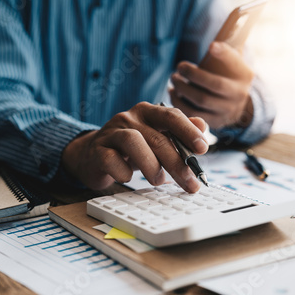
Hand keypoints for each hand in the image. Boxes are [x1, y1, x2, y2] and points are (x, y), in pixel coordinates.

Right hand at [61, 102, 207, 191]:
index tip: (203, 148)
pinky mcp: (97, 150)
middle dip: (177, 162)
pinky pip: (111, 159)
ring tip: (159, 181)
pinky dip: (123, 171)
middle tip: (190, 183)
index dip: (188, 131)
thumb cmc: (132, 149)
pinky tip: (129, 178)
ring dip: (151, 165)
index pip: (171, 116)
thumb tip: (202, 126)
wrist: (92, 155)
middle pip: (158, 137)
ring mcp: (111, 133)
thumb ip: (179, 132)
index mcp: (148, 112)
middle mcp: (129, 118)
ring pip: (134, 142)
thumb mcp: (157, 138)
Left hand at [169, 41, 254, 129]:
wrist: (234, 106)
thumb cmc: (227, 76)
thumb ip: (225, 50)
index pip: (235, 62)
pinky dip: (180, 103)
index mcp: (244, 75)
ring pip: (201, 100)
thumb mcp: (232, 62)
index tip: (210, 46)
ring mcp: (228, 110)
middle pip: (214, 83)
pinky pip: (194, 114)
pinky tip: (173, 93)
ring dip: (183, 88)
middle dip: (193, 74)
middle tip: (179, 67)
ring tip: (173, 79)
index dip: (224, 53)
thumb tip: (222, 34)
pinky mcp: (215, 122)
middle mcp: (239, 94)